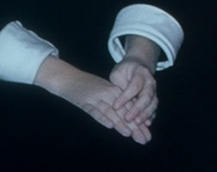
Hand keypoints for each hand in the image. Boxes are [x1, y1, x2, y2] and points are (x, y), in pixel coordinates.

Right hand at [36, 56, 151, 143]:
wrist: (69, 78)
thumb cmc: (88, 87)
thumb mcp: (104, 93)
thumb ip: (116, 104)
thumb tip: (126, 120)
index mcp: (116, 91)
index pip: (131, 108)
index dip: (140, 122)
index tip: (147, 134)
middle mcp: (109, 93)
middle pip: (125, 111)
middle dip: (135, 126)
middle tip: (144, 138)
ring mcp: (98, 96)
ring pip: (112, 112)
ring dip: (121, 123)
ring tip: (130, 133)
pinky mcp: (86, 100)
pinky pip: (95, 110)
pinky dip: (103, 117)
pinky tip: (110, 125)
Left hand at [108, 37, 160, 129]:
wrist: (140, 65)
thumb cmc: (125, 70)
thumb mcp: (118, 72)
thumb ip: (118, 85)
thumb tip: (116, 100)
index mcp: (140, 73)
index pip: (134, 86)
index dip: (125, 97)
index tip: (115, 107)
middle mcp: (150, 82)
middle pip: (147, 96)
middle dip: (137, 109)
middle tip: (127, 119)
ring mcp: (154, 91)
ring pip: (153, 103)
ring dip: (145, 115)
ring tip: (136, 124)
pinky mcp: (154, 99)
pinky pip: (154, 109)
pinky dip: (150, 117)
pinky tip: (144, 125)